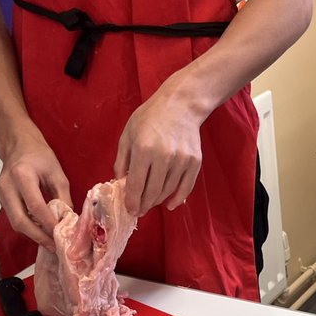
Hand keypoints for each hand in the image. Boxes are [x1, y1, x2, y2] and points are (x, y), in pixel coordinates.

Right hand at [0, 135, 69, 248]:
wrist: (18, 144)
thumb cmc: (39, 156)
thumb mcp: (57, 173)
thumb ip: (63, 198)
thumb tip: (69, 221)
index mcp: (22, 175)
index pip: (35, 206)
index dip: (49, 224)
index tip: (61, 236)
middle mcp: (7, 185)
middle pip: (20, 220)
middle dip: (38, 237)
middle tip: (54, 247)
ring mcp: (0, 192)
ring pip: (15, 222)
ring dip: (33, 235)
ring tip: (49, 242)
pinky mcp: (0, 198)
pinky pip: (13, 217)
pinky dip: (27, 227)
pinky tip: (40, 231)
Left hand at [115, 77, 207, 216]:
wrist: (180, 105)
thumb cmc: (149, 117)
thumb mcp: (128, 134)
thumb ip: (122, 160)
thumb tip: (121, 184)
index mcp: (144, 150)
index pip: (136, 185)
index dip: (132, 202)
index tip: (130, 210)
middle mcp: (164, 157)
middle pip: (153, 192)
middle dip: (144, 205)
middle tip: (139, 210)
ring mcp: (181, 160)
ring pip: (168, 191)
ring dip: (158, 200)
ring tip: (151, 202)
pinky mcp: (194, 162)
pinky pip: (186, 187)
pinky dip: (178, 198)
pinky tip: (170, 204)